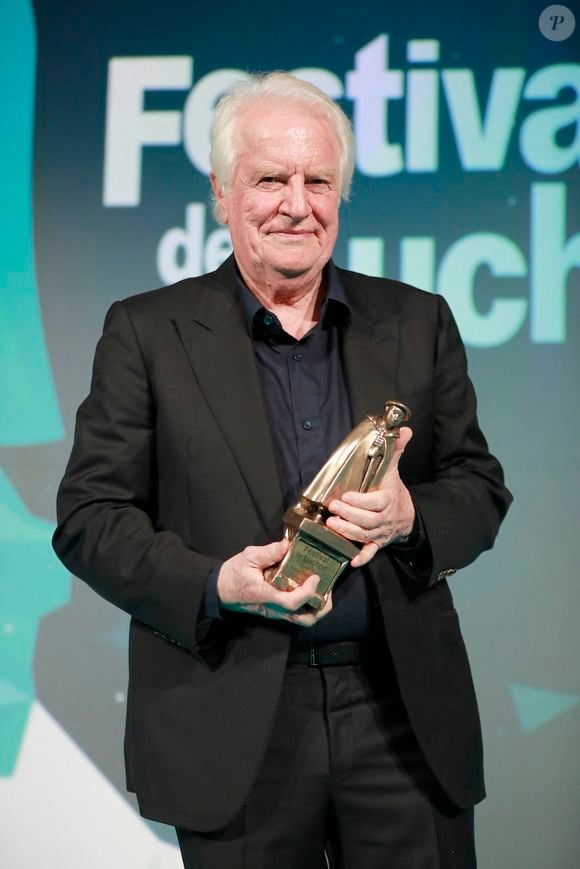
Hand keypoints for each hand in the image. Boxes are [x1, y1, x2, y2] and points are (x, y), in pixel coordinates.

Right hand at [217, 539, 332, 625]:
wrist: (220, 590)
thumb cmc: (233, 574)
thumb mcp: (248, 557)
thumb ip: (268, 552)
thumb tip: (287, 545)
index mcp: (266, 596)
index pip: (290, 602)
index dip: (307, 592)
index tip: (315, 577)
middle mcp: (274, 609)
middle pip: (304, 619)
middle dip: (321, 608)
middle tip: (328, 588)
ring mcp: (276, 612)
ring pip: (302, 619)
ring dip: (317, 608)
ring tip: (322, 590)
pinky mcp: (276, 611)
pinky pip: (297, 613)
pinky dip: (309, 605)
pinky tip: (310, 589)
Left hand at [325, 427, 414, 567]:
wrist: (407, 517)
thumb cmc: (394, 492)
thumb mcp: (394, 470)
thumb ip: (395, 450)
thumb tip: (405, 429)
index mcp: (387, 500)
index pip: (375, 502)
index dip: (361, 501)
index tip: (346, 496)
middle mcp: (383, 519)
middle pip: (367, 520)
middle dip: (349, 515)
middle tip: (333, 509)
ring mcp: (379, 533)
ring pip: (364, 535)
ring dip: (348, 532)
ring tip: (332, 526)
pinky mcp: (376, 544)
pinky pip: (370, 553)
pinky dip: (362, 558)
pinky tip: (351, 561)